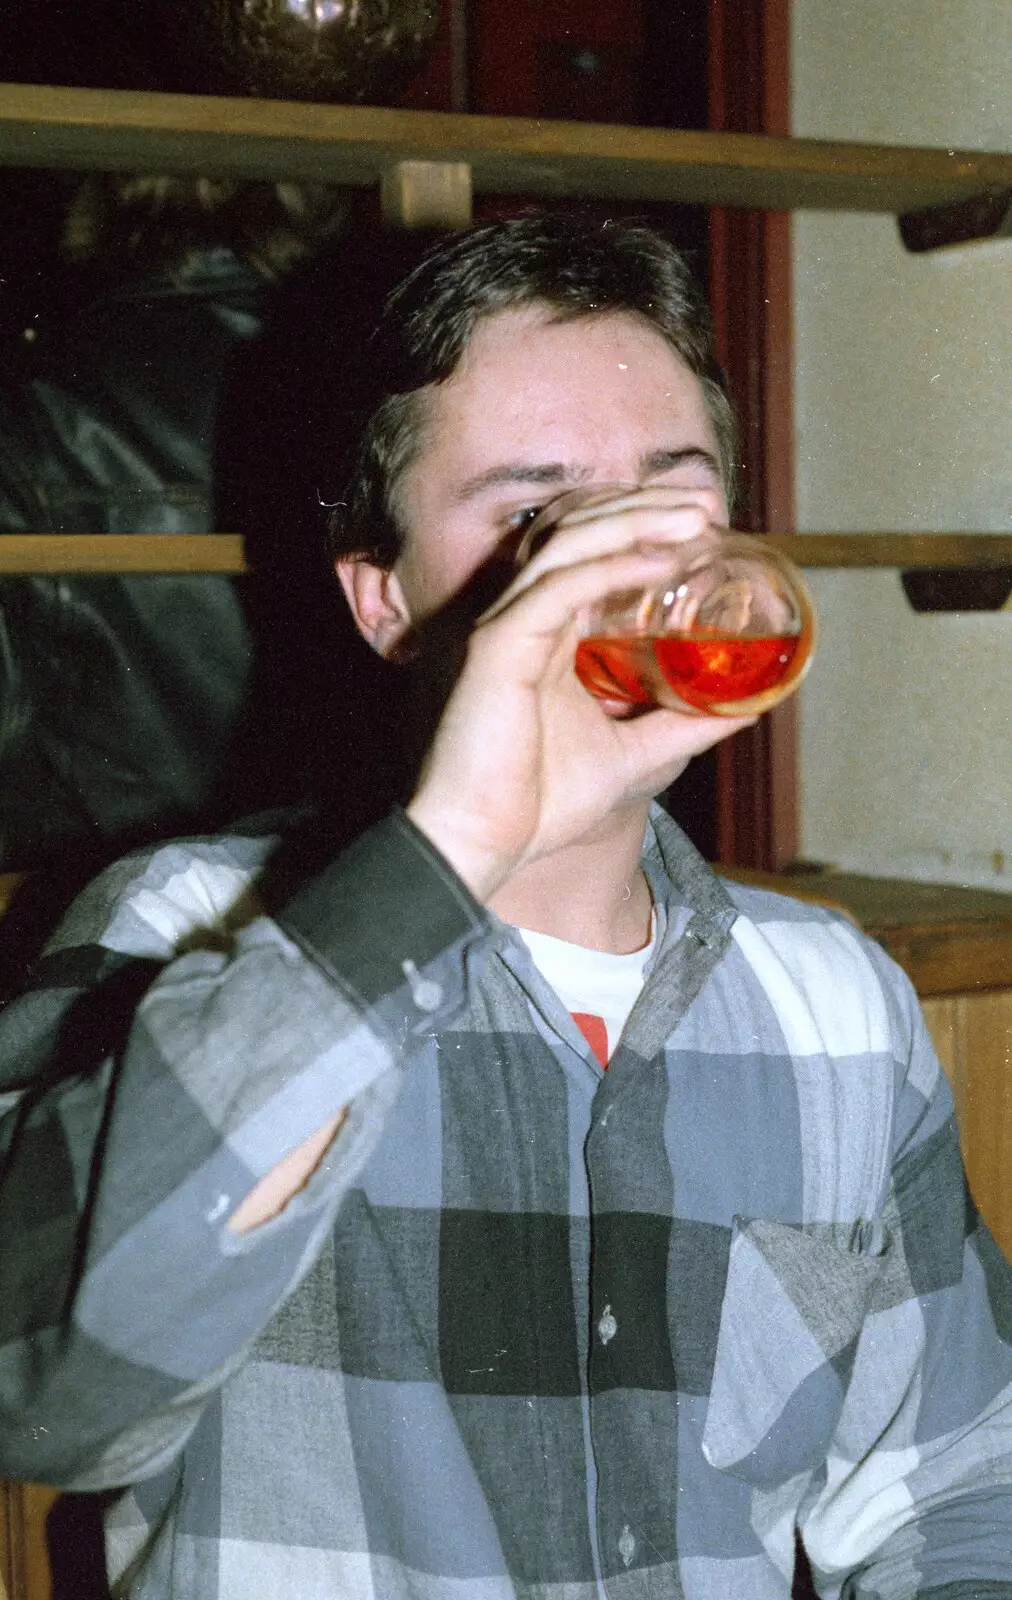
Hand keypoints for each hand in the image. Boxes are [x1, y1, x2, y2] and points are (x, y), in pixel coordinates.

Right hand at [405, 487, 754, 900]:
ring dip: (635, 520)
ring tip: (693, 517)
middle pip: (581, 529)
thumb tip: (752, 707)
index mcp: (549, 631)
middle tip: (708, 502)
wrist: (487, 845)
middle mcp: (524, 617)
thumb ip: (687, 725)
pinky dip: (611, 567)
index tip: (707, 517)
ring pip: (569, 543)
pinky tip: (658, 562)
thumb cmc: (542, 804)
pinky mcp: (497, 647)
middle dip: (647, 505)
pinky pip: (558, 589)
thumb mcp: (637, 755)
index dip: (645, 521)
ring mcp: (507, 626)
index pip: (593, 550)